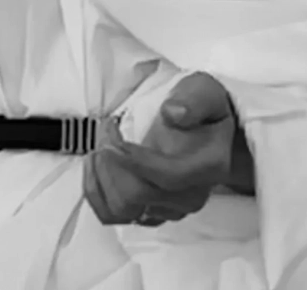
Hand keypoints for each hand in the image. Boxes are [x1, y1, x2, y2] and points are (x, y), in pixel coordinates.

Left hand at [83, 72, 235, 227]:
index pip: (167, 176)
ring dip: (101, 177)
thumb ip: (193, 100)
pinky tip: (95, 167)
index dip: (134, 159)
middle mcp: (190, 196)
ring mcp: (170, 209)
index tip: (114, 134)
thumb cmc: (204, 112)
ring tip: (99, 145)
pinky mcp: (152, 213)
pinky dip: (97, 193)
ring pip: (123, 209)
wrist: (211, 134)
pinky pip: (116, 215)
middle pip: (138, 195)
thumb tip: (173, 113)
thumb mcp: (204, 91)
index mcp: (207, 167)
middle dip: (112, 162)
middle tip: (106, 130)